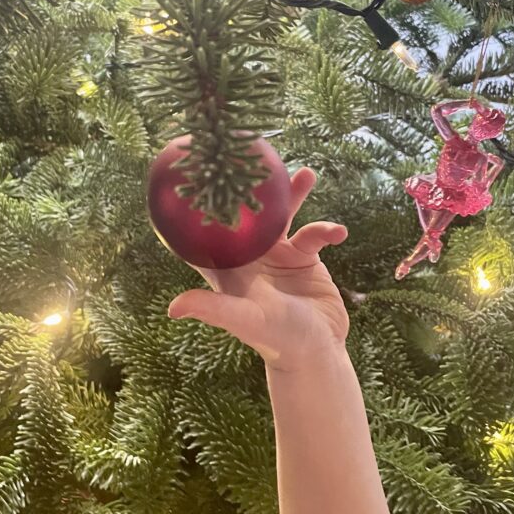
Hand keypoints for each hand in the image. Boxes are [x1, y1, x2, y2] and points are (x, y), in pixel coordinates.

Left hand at [168, 168, 348, 372]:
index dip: (199, 210)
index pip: (207, 235)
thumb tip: (174, 307)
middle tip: (258, 160)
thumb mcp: (245, 320)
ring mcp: (279, 256)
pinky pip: (314, 233)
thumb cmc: (276, 340)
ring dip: (292, 196)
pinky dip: (326, 230)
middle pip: (248, 215)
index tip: (195, 178)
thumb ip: (214, 309)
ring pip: (282, 216)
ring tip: (306, 174)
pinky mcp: (306, 259)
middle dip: (251, 189)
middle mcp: (252, 257)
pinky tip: (339, 232)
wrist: (318, 353)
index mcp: (230, 268)